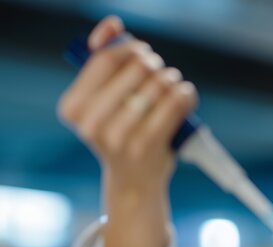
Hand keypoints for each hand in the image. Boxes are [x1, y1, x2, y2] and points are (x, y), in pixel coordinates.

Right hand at [58, 15, 196, 191]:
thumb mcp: (104, 99)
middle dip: (154, 64)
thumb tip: (113, 25)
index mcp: (73, 108)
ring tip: (172, 86)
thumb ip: (104, 58)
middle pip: (137, 69)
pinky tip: (185, 96)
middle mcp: (90, 124)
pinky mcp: (148, 147)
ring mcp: (119, 138)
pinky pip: (176, 103)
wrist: (134, 180)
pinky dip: (186, 94)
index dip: (130, 48)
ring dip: (172, 79)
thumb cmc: (121, 130)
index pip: (105, 59)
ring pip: (159, 85)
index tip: (142, 53)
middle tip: (160, 73)